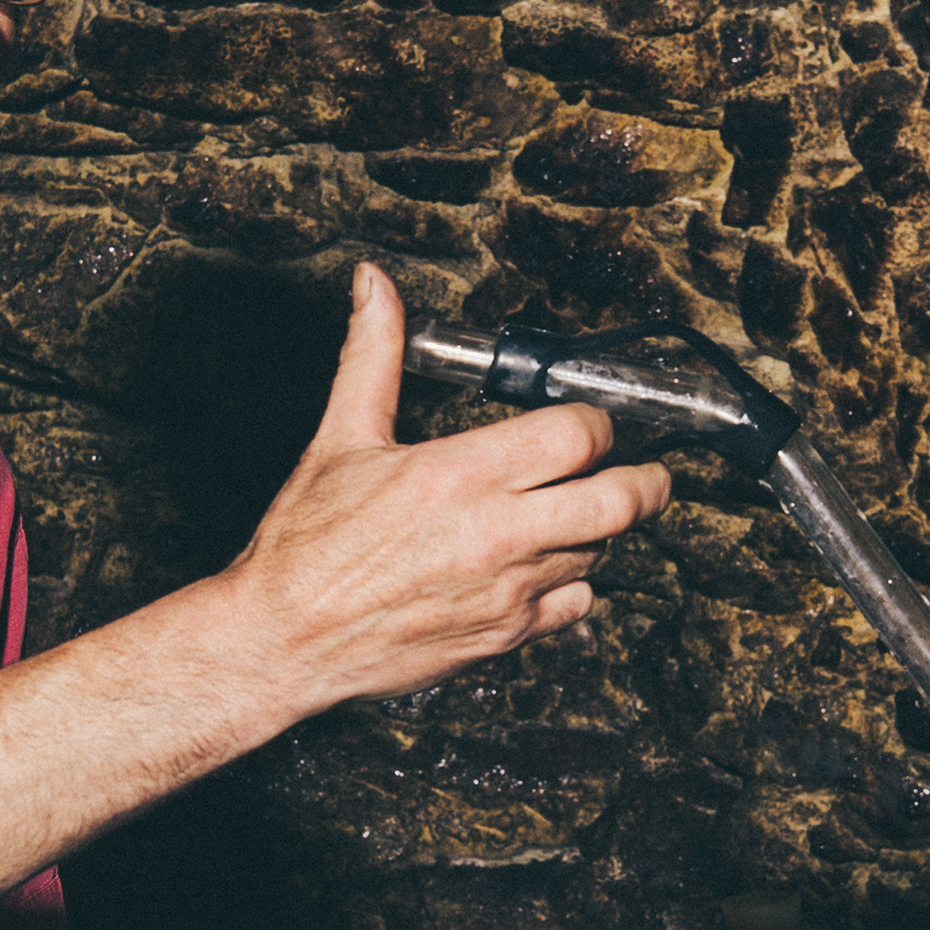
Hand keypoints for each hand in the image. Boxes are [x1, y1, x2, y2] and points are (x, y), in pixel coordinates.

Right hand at [226, 265, 672, 707]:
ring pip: (599, 552)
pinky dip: (573, 586)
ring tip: (577, 515)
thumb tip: (373, 288)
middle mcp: (497, 532)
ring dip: (598, 531)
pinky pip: (575, 606)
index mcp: (462, 472)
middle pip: (620, 500)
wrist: (283, 641)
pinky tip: (546, 568)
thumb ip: (371, 356)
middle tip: (646, 475)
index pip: (579, 435)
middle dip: (645, 482)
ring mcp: (508, 589)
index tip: (590, 425)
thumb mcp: (339, 439)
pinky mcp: (505, 636)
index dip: (596, 423)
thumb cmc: (306, 549)